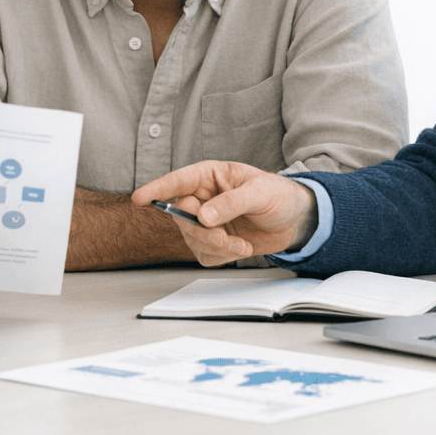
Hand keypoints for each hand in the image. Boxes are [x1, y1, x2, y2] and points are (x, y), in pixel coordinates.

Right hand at [130, 161, 318, 266]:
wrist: (296, 220)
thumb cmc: (279, 196)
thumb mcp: (258, 193)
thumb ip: (230, 203)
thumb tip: (203, 217)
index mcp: (210, 177)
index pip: (178, 181)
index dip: (157, 189)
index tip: (140, 198)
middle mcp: (204, 199)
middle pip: (181, 216)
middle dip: (200, 231)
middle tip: (223, 238)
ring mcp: (207, 222)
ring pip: (191, 239)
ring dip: (215, 247)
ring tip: (241, 245)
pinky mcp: (215, 242)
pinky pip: (204, 255)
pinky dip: (222, 257)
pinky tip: (242, 248)